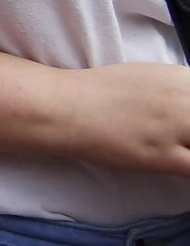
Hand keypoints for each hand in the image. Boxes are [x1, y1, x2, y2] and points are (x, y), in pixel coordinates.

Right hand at [63, 63, 189, 175]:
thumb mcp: (150, 79)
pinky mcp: (165, 155)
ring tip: (181, 152)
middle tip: (184, 143)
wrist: (68, 108)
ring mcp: (176, 128)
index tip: (189, 134)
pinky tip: (180, 167)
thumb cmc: (101, 93)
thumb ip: (181, 93)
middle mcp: (185, 100)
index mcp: (184, 78)